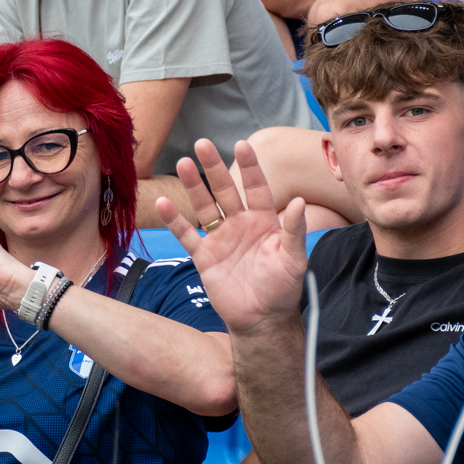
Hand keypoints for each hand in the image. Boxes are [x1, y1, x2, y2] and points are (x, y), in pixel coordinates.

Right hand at [156, 138, 308, 334]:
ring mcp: (220, 239)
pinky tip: (163, 203)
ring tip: (183, 164)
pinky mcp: (204, 257)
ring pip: (203, 206)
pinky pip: (187, 234)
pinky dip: (175, 220)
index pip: (256, 187)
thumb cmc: (283, 288)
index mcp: (264, 220)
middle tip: (202, 144)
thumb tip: (300, 201)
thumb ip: (294, 230)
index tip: (243, 144)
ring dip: (193, 186)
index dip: (249, 167)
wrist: (262, 320)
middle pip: (224, 190)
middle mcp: (240, 224)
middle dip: (214, 167)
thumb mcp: (294, 258)